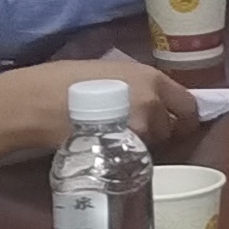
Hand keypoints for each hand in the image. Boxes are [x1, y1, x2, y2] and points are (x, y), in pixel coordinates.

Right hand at [0, 58, 200, 150]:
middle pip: (170, 127)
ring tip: (115, 137)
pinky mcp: (124, 150)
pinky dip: (127, 156)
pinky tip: (108, 148)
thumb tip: (152, 99)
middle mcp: (153, 103)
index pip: (189, 105)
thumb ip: (138, 86)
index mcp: (153, 78)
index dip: (185, 117)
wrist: (39, 102)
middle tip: (130, 127)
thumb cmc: (68, 80)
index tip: (177, 124)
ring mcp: (140, 129)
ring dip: (141, 144)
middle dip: (156, 130)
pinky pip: (136, 157)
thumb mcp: (112, 71)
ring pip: (153, 144)